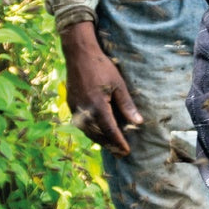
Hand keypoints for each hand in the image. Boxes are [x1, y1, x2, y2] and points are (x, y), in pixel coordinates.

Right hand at [61, 21, 141, 155]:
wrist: (78, 54)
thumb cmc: (101, 67)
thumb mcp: (118, 85)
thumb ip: (127, 105)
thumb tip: (138, 123)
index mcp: (98, 107)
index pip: (111, 131)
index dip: (119, 143)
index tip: (127, 152)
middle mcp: (85, 111)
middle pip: (99, 135)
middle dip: (110, 145)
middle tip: (121, 154)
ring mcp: (76, 109)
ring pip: (89, 131)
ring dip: (100, 140)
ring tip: (111, 146)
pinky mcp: (71, 105)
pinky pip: (82, 124)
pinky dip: (91, 131)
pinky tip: (98, 132)